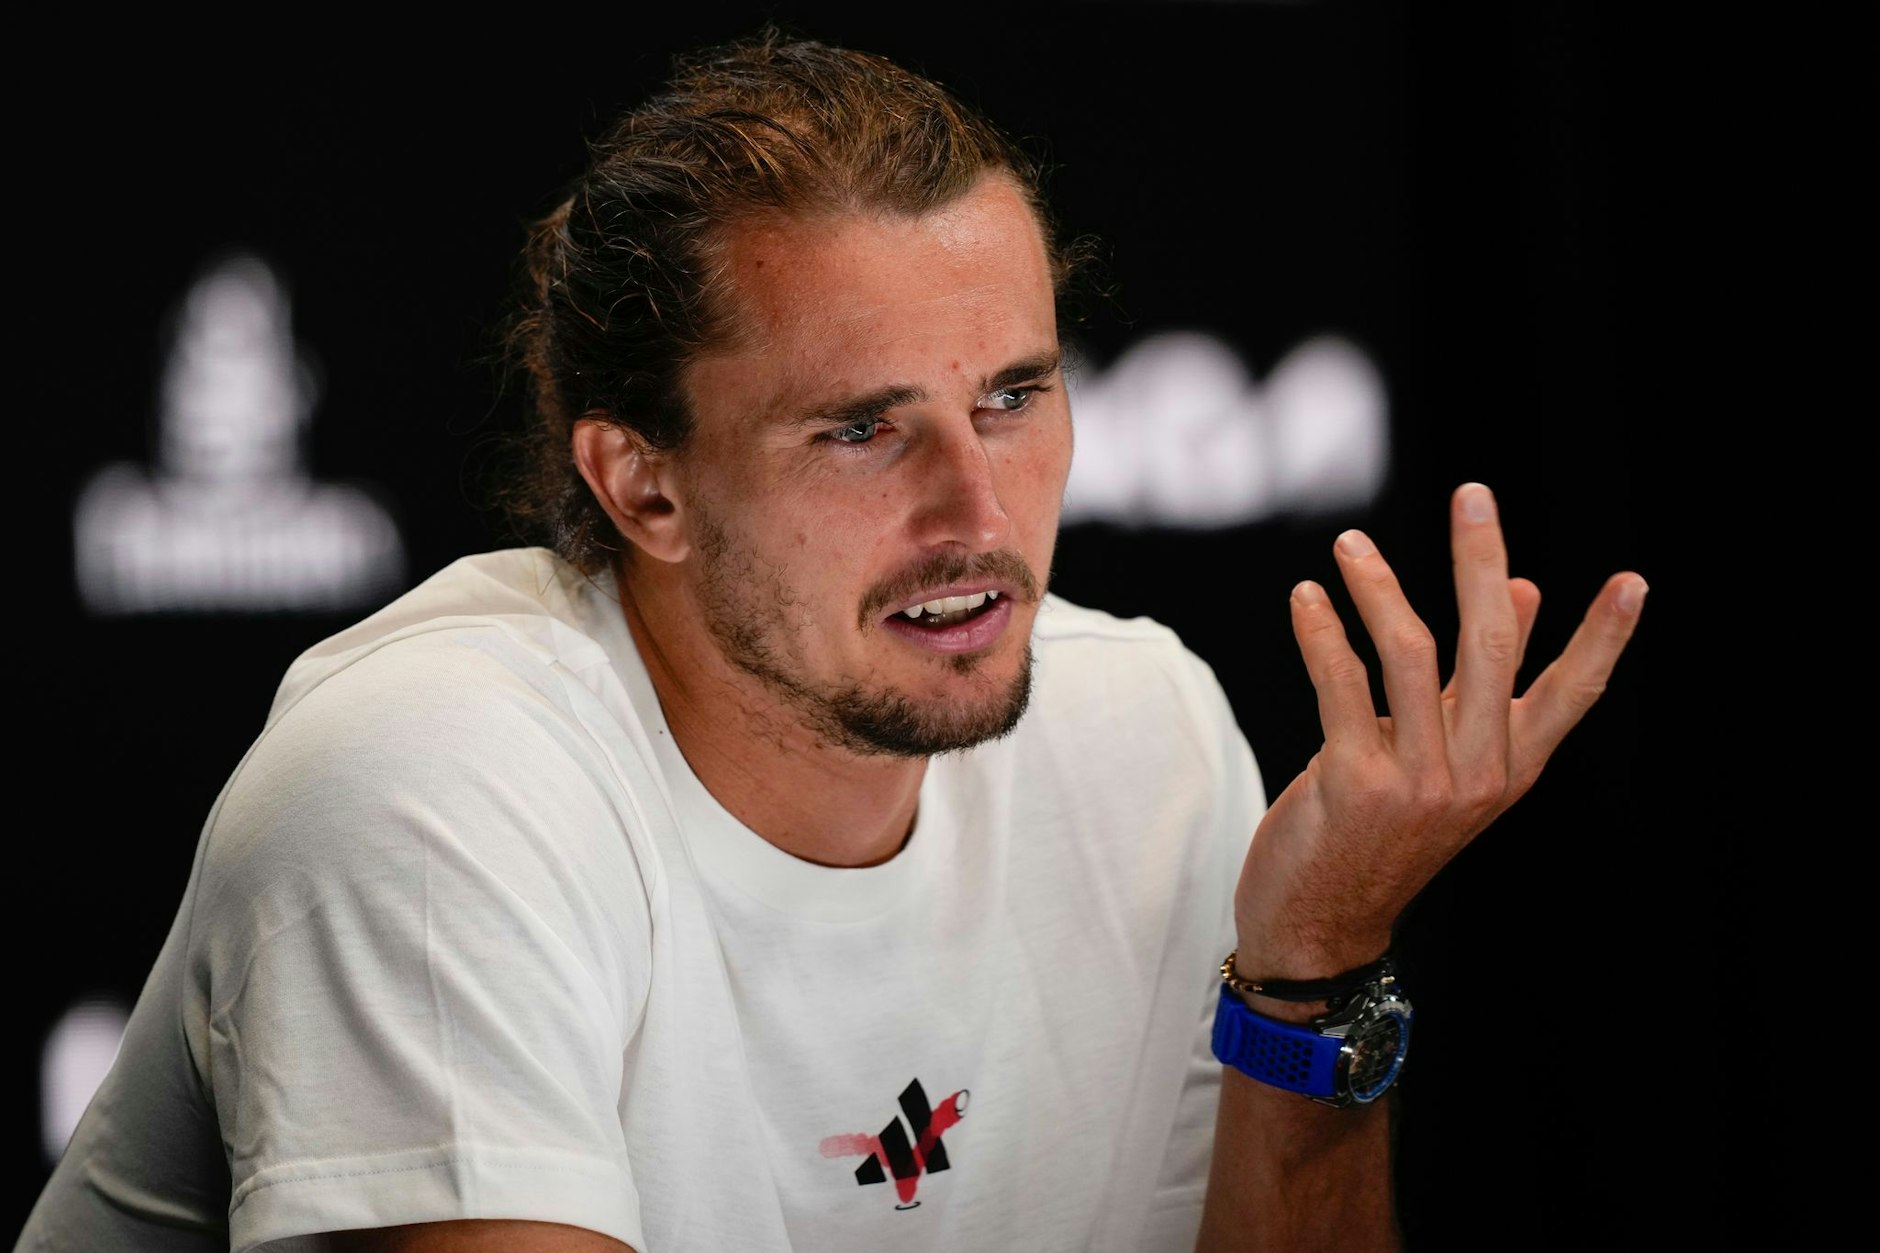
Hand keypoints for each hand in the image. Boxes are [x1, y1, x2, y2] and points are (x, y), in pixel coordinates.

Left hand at [1232, 482, 1646, 976]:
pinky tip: (1307, 598)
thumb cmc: (1379, 833)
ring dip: (1378, 587)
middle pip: (1491, 646)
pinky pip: (1342, 685)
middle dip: (1482, 561)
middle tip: (1473, 495)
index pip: (1573, 695)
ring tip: (1350, 544)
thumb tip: (1523, 591)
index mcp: (1510, 768)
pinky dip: (1323, 633)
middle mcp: (1477, 774)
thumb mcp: (1444, 761)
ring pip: (1410, 654)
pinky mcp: (1354, 784)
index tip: (1632, 582)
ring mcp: (1418, 782)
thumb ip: (1481, 683)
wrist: (1321, 925)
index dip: (1601, 638)